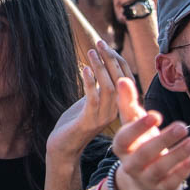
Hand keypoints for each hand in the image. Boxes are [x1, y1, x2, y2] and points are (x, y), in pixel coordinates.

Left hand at [47, 40, 132, 158]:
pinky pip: (93, 99)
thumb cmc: (75, 121)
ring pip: (109, 88)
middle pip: (120, 81)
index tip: (105, 45)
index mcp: (118, 105)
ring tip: (90, 52)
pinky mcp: (88, 121)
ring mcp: (103, 117)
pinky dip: (90, 82)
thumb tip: (101, 64)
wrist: (64, 147)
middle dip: (110, 59)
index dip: (117, 60)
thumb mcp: (91, 100)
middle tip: (99, 43)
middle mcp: (114, 111)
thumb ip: (99, 86)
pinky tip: (85, 69)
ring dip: (100, 68)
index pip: (126, 79)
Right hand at [111, 78, 189, 189]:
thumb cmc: (139, 145)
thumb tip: (122, 79)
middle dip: (163, 140)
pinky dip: (182, 172)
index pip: (125, 138)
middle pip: (144, 154)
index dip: (138, 127)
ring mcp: (146, 180)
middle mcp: (131, 166)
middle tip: (182, 126)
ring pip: (160, 169)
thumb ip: (128, 103)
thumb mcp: (132, 125)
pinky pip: (172, 183)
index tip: (156, 115)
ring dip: (178, 155)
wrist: (142, 183)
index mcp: (121, 147)